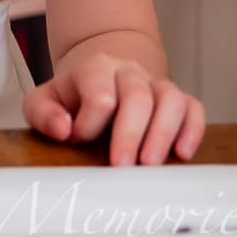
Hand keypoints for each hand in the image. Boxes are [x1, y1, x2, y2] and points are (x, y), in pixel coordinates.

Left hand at [24, 48, 203, 165]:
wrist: (101, 76)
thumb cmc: (72, 97)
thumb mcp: (44, 100)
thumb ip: (43, 114)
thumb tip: (63, 129)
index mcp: (95, 69)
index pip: (100, 94)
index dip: (90, 124)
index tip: (78, 141)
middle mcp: (129, 72)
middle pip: (137, 96)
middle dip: (130, 134)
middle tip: (122, 166)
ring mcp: (156, 84)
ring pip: (170, 99)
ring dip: (163, 133)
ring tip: (151, 164)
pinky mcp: (178, 99)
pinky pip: (193, 107)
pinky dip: (192, 129)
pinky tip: (183, 153)